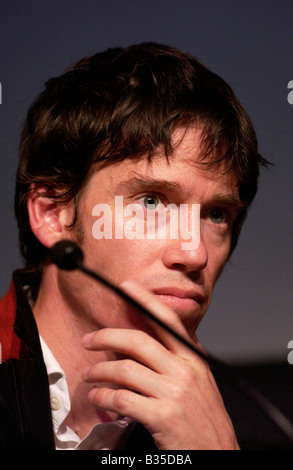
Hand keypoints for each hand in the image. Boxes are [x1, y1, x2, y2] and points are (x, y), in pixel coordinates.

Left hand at [82, 280, 238, 449]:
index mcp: (194, 359)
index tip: (126, 287)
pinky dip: (104, 396)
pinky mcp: (163, 417)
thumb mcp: (201, 381)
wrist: (218, 453)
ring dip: (100, 371)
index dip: (145, 301)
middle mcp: (185, 371)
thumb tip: (159, 336)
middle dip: (107, 336)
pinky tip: (98, 397)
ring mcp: (174, 393)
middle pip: (139, 341)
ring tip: (89, 374)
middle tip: (89, 340)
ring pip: (126, 370)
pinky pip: (123, 399)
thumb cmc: (206, 420)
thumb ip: (182, 358)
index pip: (167, 320)